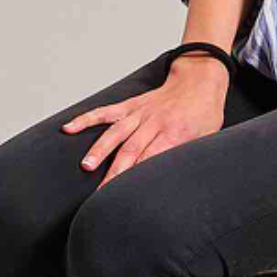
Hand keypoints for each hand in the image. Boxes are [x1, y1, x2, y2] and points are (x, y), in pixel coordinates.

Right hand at [60, 63, 227, 189]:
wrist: (200, 79)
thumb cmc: (205, 112)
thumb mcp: (207, 136)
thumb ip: (188, 156)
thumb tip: (177, 182)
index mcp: (174, 132)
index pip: (152, 158)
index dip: (137, 177)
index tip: (125, 196)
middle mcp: (154, 122)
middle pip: (132, 150)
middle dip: (115, 173)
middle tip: (101, 195)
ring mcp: (141, 112)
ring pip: (117, 132)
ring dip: (100, 149)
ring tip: (86, 166)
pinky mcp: (131, 104)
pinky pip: (106, 112)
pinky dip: (87, 119)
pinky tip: (69, 128)